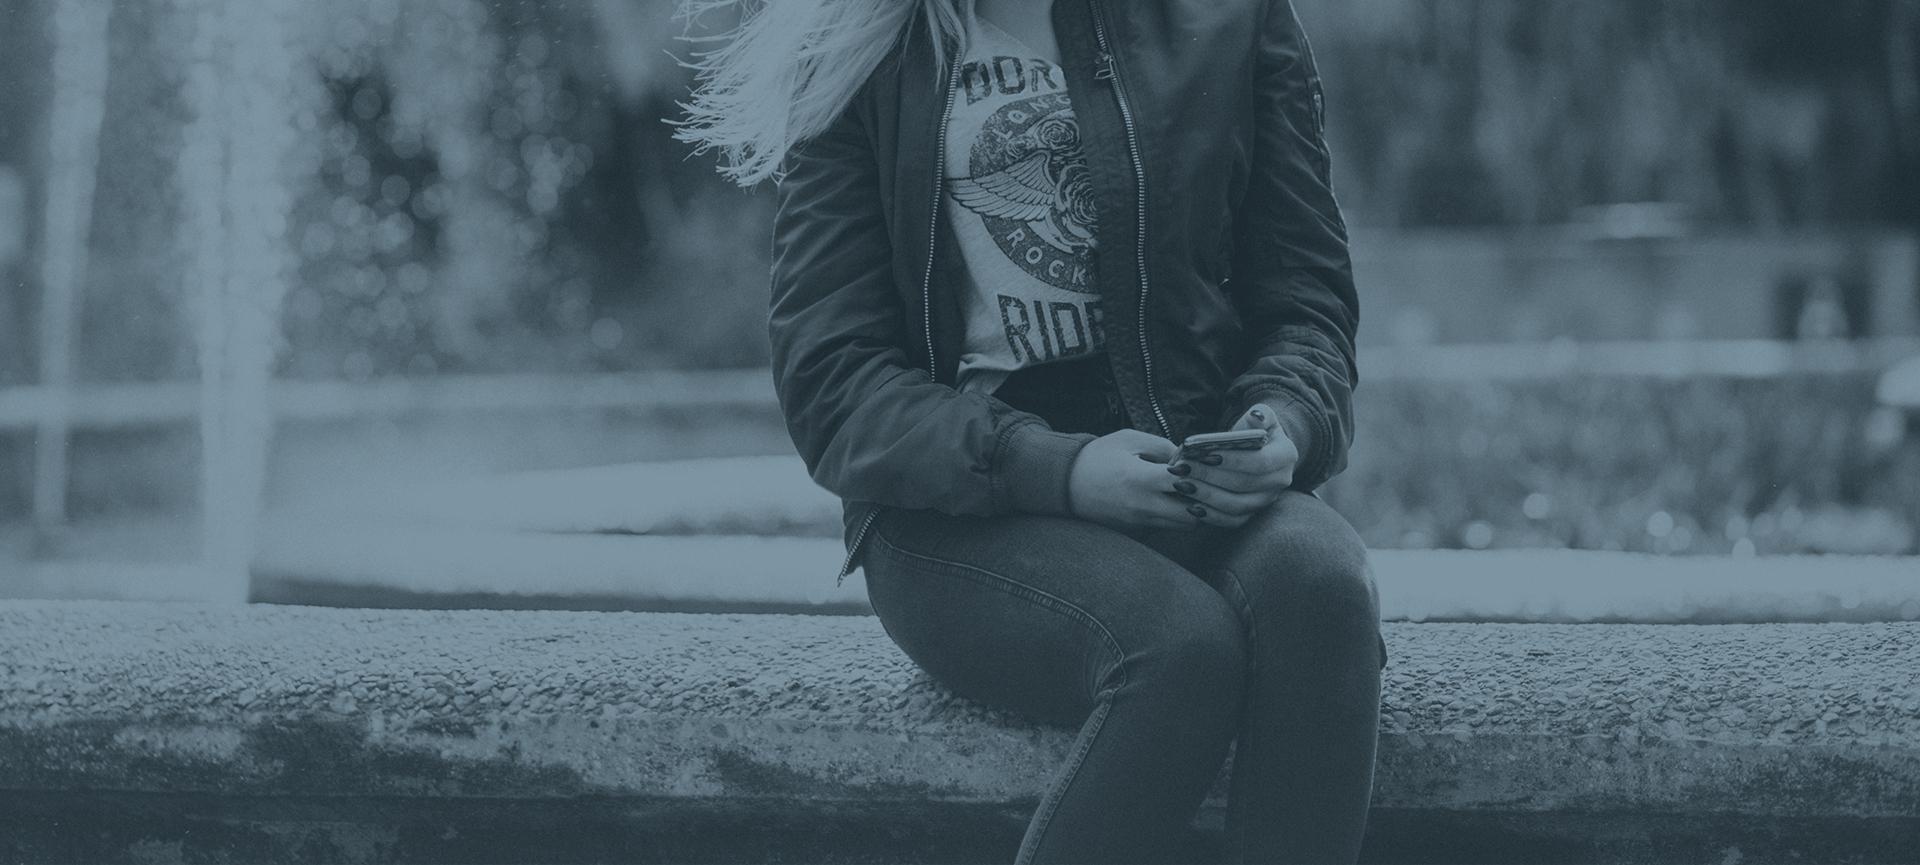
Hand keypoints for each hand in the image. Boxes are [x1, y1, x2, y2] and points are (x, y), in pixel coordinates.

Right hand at [1067, 429, 1212, 531]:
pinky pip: (1166, 528)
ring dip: (1193, 511)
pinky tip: (1172, 503)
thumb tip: (1191, 458)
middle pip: (1193, 514)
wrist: (1064, 483)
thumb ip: (1162, 446)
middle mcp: (1141, 506)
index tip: (1206, 464)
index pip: (1186, 482)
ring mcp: (1138, 523)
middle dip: (1204, 500)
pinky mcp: (1135, 533)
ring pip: (1184, 526)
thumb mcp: (1129, 440)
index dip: (1202, 473)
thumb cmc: (1098, 457)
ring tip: (1191, 493)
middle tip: (1205, 484)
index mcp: (1140, 478)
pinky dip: (1175, 518)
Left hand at [1165, 404, 1298, 528]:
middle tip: (1182, 468)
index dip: (1232, 460)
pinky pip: (1232, 521)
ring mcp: (1266, 501)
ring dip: (1207, 496)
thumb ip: (1259, 414)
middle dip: (1210, 476)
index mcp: (1286, 455)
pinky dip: (1211, 516)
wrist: (1260, 452)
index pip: (1260, 462)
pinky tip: (1191, 506)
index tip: (1204, 455)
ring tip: (1181, 484)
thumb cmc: (1254, 432)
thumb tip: (1255, 417)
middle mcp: (1280, 482)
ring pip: (1236, 506)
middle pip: (1244, 485)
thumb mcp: (1261, 417)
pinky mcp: (1252, 515)